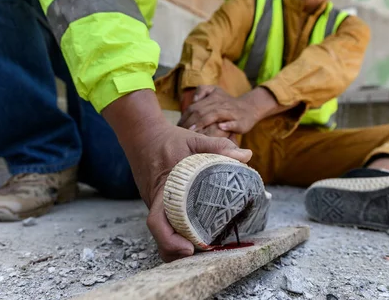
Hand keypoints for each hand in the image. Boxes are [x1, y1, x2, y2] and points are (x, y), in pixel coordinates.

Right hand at [102, 90, 251, 261]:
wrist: (142, 135)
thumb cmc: (168, 138)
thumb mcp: (193, 139)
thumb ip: (219, 146)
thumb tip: (246, 156)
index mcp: (163, 189)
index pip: (157, 221)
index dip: (170, 240)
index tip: (189, 248)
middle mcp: (155, 201)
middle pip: (160, 236)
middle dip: (177, 251)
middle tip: (204, 253)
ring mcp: (154, 204)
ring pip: (163, 232)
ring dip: (177, 245)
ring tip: (202, 249)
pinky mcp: (157, 204)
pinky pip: (165, 224)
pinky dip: (176, 234)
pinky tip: (194, 236)